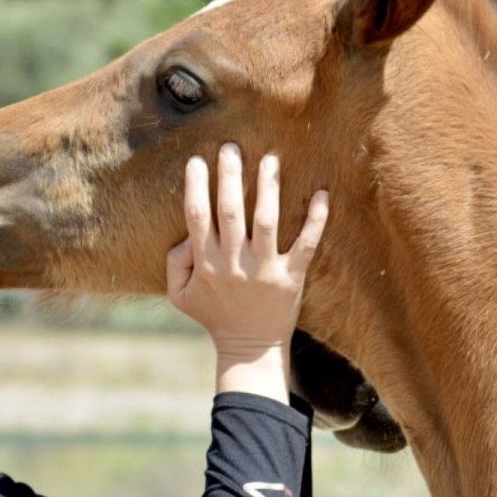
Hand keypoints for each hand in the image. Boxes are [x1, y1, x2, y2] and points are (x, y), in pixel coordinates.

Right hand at [166, 143, 328, 401]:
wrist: (250, 348)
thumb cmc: (214, 316)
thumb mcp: (180, 295)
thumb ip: (174, 263)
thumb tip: (186, 234)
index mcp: (206, 264)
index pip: (197, 218)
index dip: (196, 188)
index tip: (197, 161)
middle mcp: (234, 264)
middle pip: (230, 213)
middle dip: (229, 178)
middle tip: (231, 147)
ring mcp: (265, 270)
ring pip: (266, 222)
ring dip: (268, 189)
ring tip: (270, 158)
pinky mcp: (292, 277)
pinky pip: (306, 244)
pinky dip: (316, 220)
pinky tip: (322, 194)